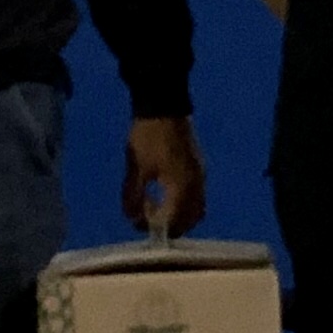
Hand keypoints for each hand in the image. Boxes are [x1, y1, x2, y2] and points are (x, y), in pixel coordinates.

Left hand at [123, 114, 206, 237]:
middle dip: (168, 226)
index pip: (172, 221)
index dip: (154, 226)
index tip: (138, 220)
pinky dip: (184, 205)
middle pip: (189, 220)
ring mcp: (201, 177)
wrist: (164, 105)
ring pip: (196, 210)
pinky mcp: (200, 169)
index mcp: (181, 187)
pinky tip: (165, 194)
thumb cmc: (147, 136)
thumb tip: (132, 218)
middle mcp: (196, 185)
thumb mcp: (136, 168)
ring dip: (178, 217)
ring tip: (156, 206)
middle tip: (147, 217)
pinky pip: (197, 197)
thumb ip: (133, 196)